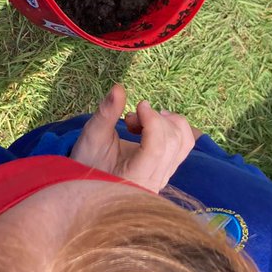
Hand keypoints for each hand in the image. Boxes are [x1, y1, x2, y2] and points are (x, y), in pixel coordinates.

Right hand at [70, 82, 196, 192]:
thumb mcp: (92, 136)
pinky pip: (183, 145)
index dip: (153, 121)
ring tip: (142, 119)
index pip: (156, 148)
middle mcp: (155, 180)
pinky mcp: (168, 169)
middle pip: (173, 142)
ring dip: (166, 121)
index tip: (140, 105)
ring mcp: (164, 175)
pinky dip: (171, 127)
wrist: (90, 183)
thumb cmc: (87, 161)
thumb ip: (106, 113)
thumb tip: (119, 88)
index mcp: (134, 177)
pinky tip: (150, 125)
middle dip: (157, 119)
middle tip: (133, 115)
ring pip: (184, 142)